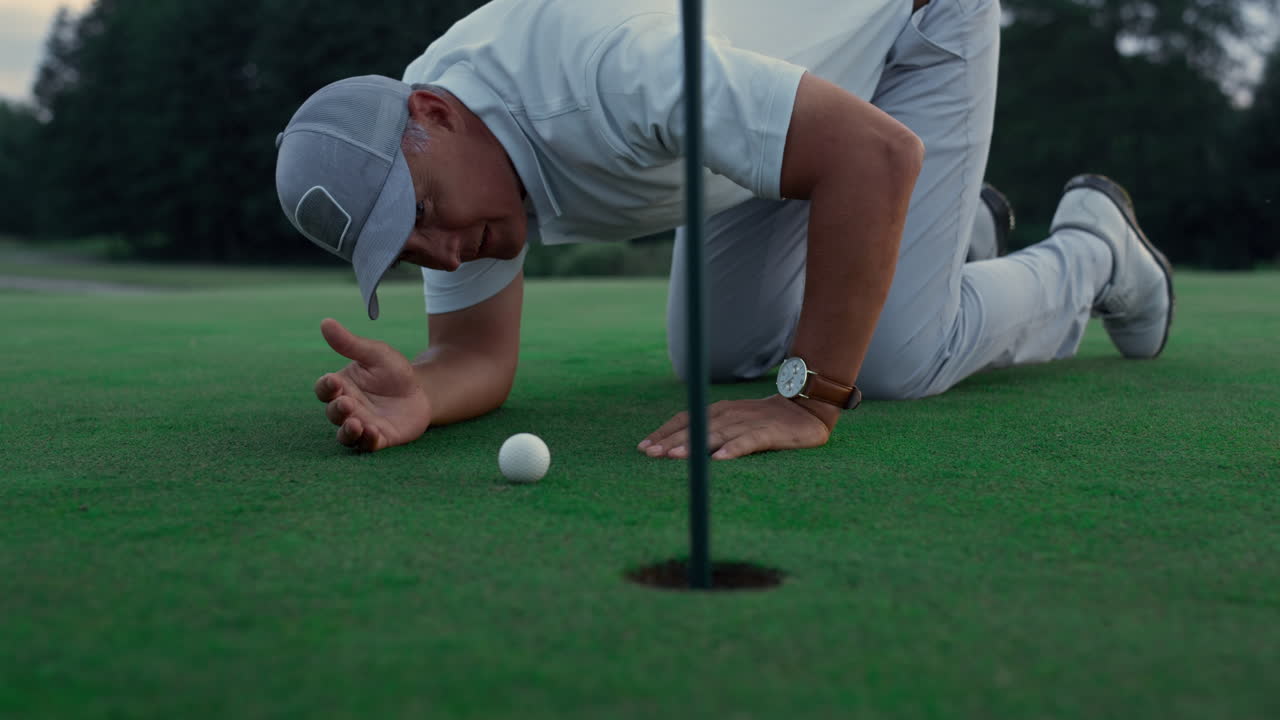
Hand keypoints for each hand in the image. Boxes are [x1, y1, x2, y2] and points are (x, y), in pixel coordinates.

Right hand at [313, 318, 431, 451]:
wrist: (421, 390)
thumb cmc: (393, 371)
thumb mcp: (376, 354)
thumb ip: (350, 343)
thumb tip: (325, 322)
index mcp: (342, 386)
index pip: (325, 389)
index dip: (326, 387)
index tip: (333, 381)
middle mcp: (348, 408)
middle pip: (333, 413)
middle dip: (338, 409)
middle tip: (348, 403)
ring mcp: (363, 425)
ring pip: (346, 435)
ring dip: (348, 431)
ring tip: (356, 424)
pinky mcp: (380, 438)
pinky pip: (368, 445)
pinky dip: (368, 441)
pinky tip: (373, 433)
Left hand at [638, 395, 832, 460]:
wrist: (806, 409)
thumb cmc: (765, 420)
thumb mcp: (734, 422)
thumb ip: (710, 431)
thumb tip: (677, 449)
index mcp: (719, 412)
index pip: (685, 419)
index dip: (664, 433)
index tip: (643, 447)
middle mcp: (729, 415)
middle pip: (695, 428)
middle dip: (670, 441)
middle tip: (649, 454)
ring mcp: (748, 423)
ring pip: (716, 434)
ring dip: (694, 445)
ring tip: (674, 457)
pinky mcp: (769, 433)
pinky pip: (748, 442)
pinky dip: (733, 449)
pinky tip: (719, 460)